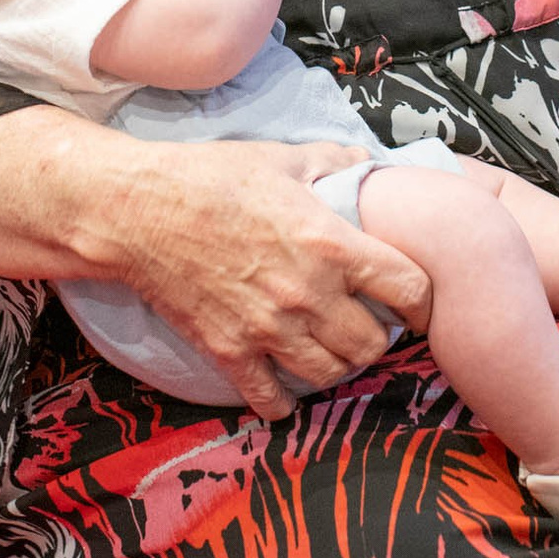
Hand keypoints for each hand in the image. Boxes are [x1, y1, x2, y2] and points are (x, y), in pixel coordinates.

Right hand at [116, 138, 426, 422]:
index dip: (420, 298)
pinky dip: (282, 401)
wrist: (138, 210)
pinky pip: (271, 400)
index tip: (412, 300)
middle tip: (366, 322)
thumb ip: (334, 159)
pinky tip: (283, 388)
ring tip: (328, 347)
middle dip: (377, 336)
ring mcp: (269, 328)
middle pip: (373, 344)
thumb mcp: (282, 156)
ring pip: (331, 374)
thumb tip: (364, 161)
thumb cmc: (211, 176)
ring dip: (336, 364)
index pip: (409, 287)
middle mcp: (308, 293)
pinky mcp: (230, 351)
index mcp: (330, 243)